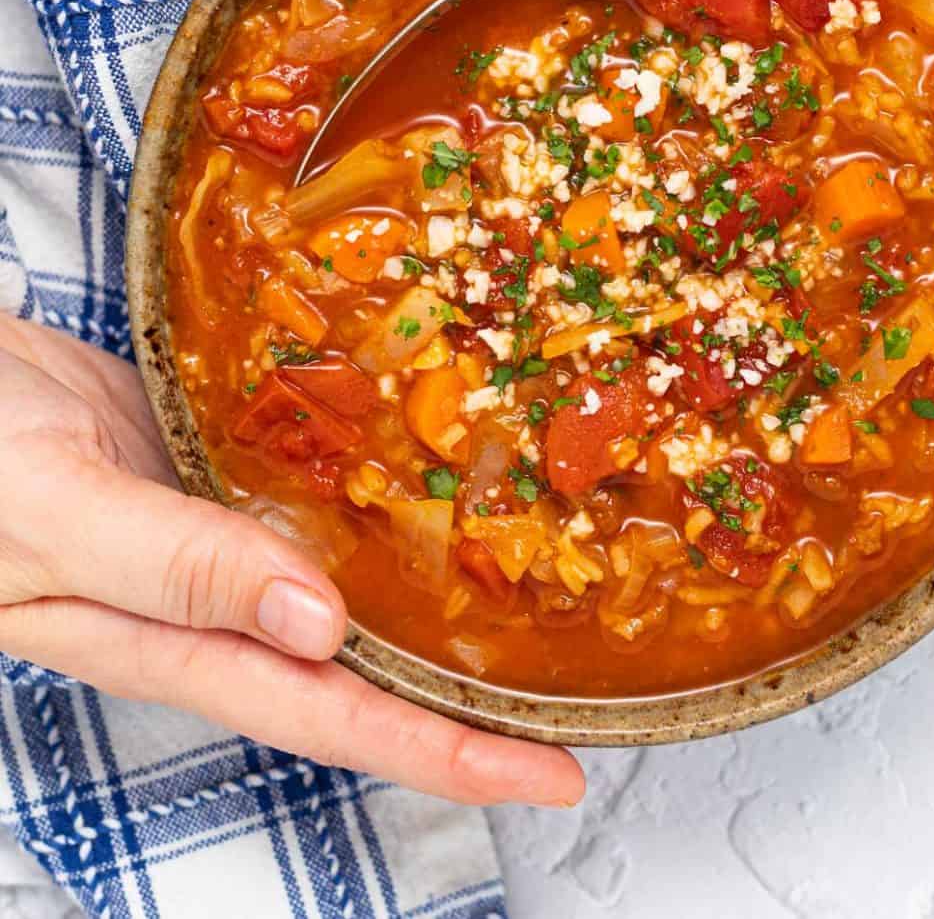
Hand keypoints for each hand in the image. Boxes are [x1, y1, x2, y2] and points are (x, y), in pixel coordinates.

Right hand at [0, 315, 582, 806]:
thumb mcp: (54, 517)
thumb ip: (175, 571)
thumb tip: (319, 624)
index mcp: (174, 636)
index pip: (337, 714)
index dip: (446, 752)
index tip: (553, 771)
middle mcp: (213, 596)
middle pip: (365, 662)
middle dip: (472, 692)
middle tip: (582, 690)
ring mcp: (219, 527)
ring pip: (348, 574)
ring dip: (434, 591)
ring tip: (535, 587)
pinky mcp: (217, 460)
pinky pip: (315, 487)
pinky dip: (378, 490)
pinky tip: (435, 466)